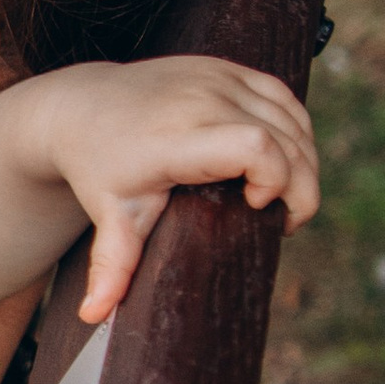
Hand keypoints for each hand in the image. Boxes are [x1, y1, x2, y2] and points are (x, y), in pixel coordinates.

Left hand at [53, 56, 318, 324]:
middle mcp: (202, 99)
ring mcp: (216, 76)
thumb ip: (112, 266)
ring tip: (282, 195)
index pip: (255, 147)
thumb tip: (94, 316)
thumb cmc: (99, 167)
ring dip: (303, 159)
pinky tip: (286, 159)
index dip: (275, 180)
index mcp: (178, 137)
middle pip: (287, 138)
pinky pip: (282, 95)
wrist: (81, 107)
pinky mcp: (225, 66)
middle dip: (301, 185)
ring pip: (292, 117)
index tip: (254, 207)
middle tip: (283, 220)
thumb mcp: (111, 216)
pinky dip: (296, 128)